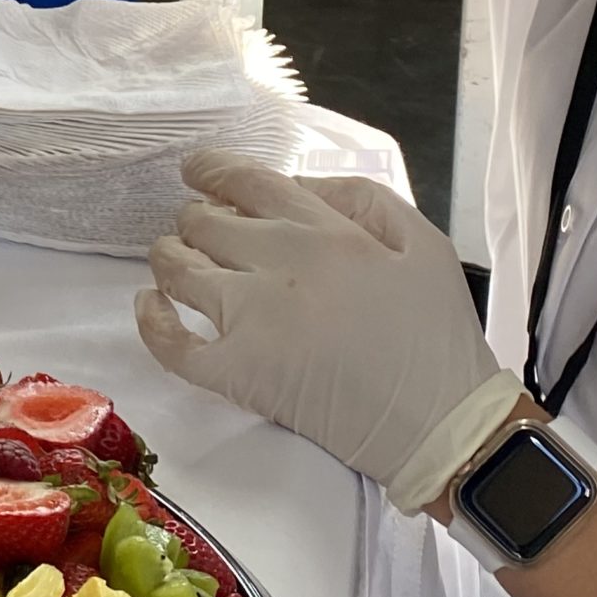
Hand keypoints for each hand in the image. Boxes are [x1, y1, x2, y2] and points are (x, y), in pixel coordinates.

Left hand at [135, 149, 526, 512]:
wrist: (445, 427)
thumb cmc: (438, 336)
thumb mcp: (424, 242)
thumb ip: (360, 198)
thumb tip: (295, 183)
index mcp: (324, 231)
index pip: (245, 181)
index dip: (211, 169)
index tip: (197, 171)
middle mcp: (279, 265)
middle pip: (204, 222)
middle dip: (197, 220)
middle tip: (204, 233)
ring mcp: (252, 320)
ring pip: (177, 269)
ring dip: (170, 258)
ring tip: (177, 263)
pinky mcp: (239, 373)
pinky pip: (172, 342)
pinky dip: (152, 320)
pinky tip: (152, 305)